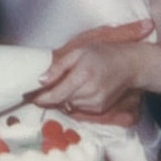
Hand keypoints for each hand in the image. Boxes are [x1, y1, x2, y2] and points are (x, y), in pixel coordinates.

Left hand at [33, 19, 155, 117]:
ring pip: (69, 105)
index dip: (41, 98)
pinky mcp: (100, 109)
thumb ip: (58, 67)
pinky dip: (77, 100)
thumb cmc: (102, 54)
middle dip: (52, 96)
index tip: (30, 96)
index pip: (56, 94)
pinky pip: (80, 108)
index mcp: (82, 75)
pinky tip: (84, 89)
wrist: (130, 65)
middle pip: (61, 101)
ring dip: (66, 97)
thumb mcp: (79, 52)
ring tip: (74, 82)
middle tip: (47, 87)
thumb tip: (40, 81)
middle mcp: (89, 92)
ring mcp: (96, 102)